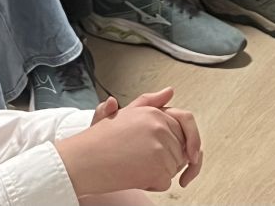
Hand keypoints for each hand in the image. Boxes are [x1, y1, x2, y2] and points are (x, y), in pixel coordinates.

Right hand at [55, 88, 200, 195]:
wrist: (84, 159)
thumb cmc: (100, 139)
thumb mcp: (123, 113)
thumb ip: (148, 102)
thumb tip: (169, 91)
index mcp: (152, 112)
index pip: (186, 122)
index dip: (190, 139)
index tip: (191, 153)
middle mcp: (160, 126)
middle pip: (182, 148)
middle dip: (169, 157)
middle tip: (144, 158)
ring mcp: (161, 147)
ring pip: (175, 167)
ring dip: (159, 170)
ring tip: (134, 162)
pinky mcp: (160, 168)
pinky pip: (167, 181)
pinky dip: (154, 183)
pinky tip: (134, 173)